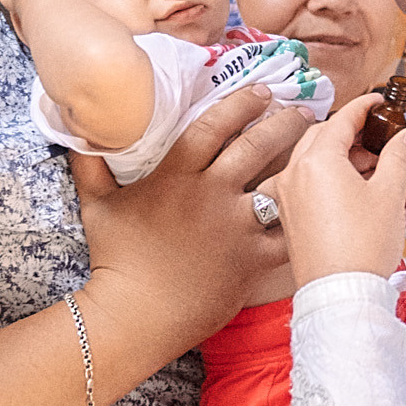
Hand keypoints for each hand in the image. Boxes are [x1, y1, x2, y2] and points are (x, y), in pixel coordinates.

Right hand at [72, 81, 301, 390]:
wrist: (136, 315)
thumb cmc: (115, 260)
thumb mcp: (96, 204)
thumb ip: (92, 165)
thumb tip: (81, 132)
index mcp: (177, 174)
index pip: (214, 124)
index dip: (241, 102)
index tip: (261, 90)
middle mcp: (211, 193)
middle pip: (257, 145)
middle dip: (285, 121)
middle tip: (303, 110)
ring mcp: (235, 226)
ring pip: (280, 184)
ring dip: (303, 163)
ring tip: (323, 149)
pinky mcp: (252, 259)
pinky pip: (289, 233)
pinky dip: (306, 220)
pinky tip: (324, 206)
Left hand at [274, 93, 405, 286]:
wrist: (341, 297)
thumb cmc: (362, 248)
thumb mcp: (389, 194)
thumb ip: (400, 156)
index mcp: (316, 160)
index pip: (343, 118)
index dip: (368, 106)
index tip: (382, 102)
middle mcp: (294, 174)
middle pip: (332, 140)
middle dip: (369, 144)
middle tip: (395, 151)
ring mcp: (289, 198)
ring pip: (328, 167)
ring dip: (365, 171)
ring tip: (403, 192)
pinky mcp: (293, 220)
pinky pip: (319, 190)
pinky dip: (347, 189)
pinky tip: (379, 205)